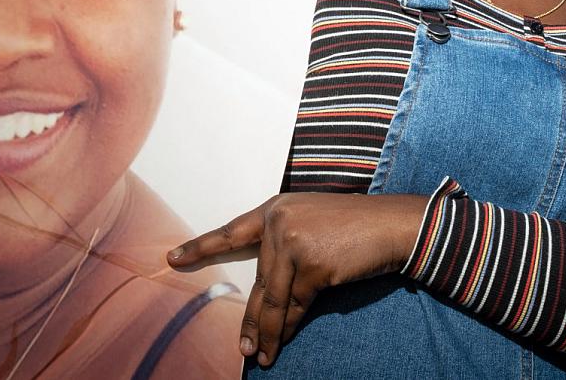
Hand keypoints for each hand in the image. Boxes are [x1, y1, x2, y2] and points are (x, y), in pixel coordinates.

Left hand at [167, 192, 426, 366]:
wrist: (393, 225)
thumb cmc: (356, 229)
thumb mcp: (313, 228)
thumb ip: (285, 251)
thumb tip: (267, 299)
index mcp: (276, 208)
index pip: (232, 231)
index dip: (201, 247)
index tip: (172, 258)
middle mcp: (279, 221)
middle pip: (258, 280)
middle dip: (252, 319)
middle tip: (242, 348)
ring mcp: (293, 241)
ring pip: (273, 298)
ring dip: (268, 332)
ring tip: (261, 356)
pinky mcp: (310, 264)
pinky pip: (295, 305)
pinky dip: (291, 326)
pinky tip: (286, 341)